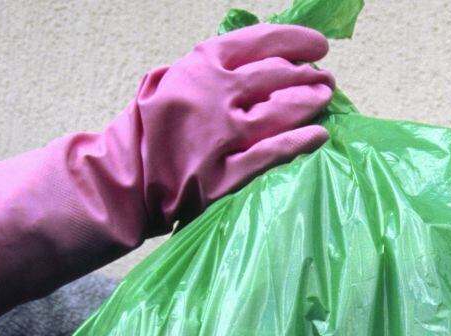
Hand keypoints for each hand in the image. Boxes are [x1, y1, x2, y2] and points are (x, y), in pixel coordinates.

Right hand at [0, 24, 334, 315]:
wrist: (123, 179)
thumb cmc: (149, 130)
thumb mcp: (170, 82)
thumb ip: (209, 69)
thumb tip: (260, 58)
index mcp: (199, 66)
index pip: (256, 42)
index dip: (294, 41)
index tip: (320, 46)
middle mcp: (212, 96)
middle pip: (273, 78)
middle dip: (307, 77)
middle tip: (327, 81)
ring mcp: (220, 137)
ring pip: (278, 113)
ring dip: (308, 104)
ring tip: (326, 100)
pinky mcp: (224, 175)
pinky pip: (271, 154)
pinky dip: (298, 143)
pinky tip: (318, 136)